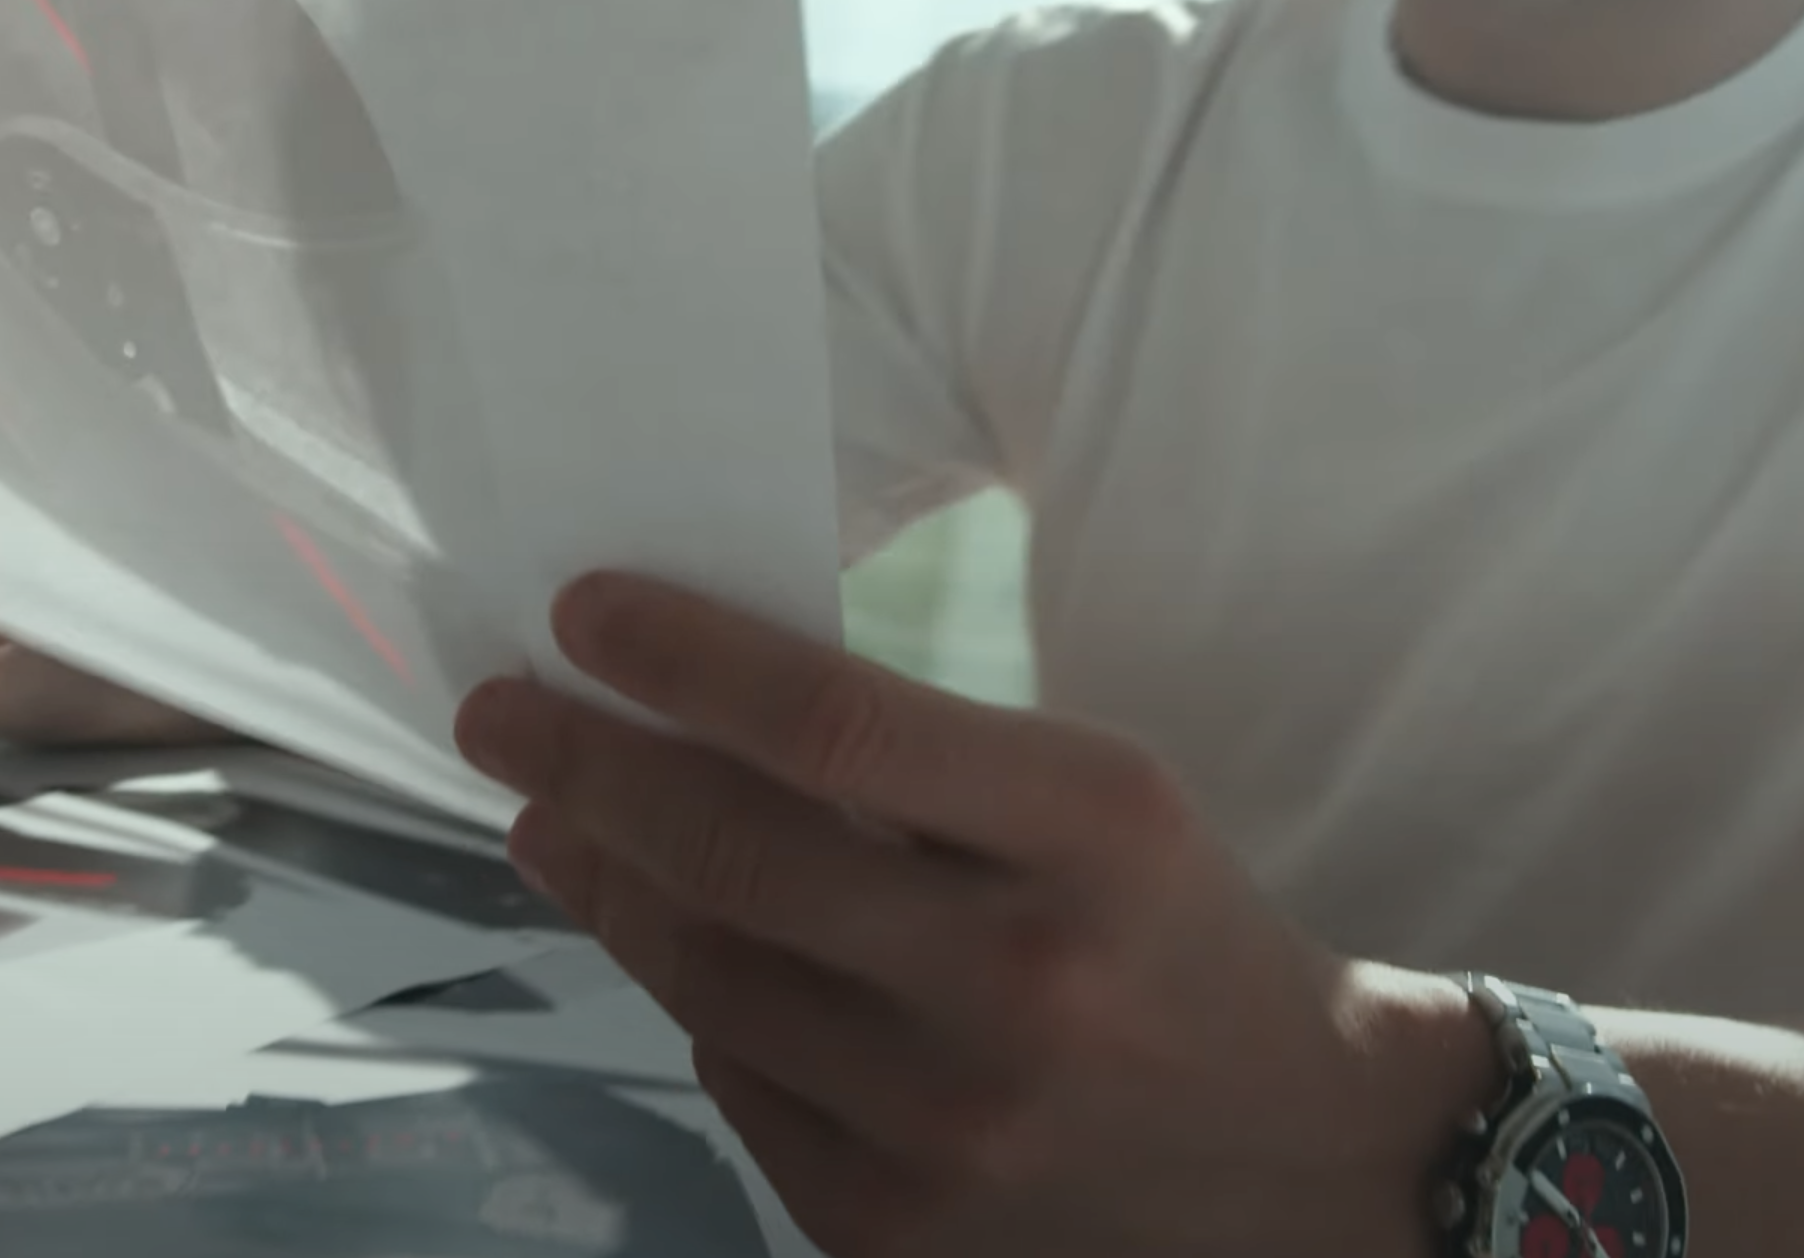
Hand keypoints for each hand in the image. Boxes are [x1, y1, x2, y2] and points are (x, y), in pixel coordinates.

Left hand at [451, 575, 1493, 1257]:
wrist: (1302, 1159)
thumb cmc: (1173, 931)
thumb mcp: (1098, 800)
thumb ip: (918, 757)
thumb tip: (687, 699)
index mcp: (1092, 832)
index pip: (832, 721)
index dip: (680, 657)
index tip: (580, 607)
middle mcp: (1017, 983)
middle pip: (732, 855)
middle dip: (583, 764)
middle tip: (502, 712)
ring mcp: (950, 1125)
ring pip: (704, 977)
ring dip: (602, 881)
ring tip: (551, 819)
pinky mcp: (896, 1224)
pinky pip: (739, 1084)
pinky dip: (693, 1001)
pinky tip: (673, 945)